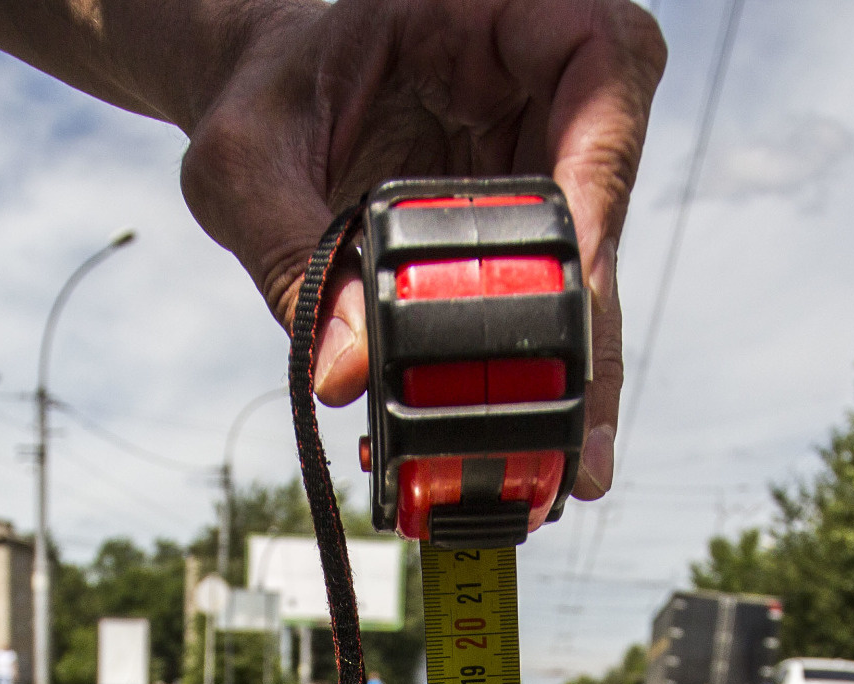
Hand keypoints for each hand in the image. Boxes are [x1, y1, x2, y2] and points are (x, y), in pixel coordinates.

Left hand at [176, 0, 665, 499]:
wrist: (259, 99)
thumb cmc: (262, 91)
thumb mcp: (247, 158)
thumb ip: (289, 252)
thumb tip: (342, 374)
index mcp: (516, 7)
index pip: (603, 76)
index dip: (598, 181)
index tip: (575, 280)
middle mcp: (558, 85)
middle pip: (606, 204)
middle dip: (590, 333)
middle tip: (579, 442)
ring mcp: (554, 163)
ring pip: (588, 275)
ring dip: (569, 376)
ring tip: (560, 467)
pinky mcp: (532, 235)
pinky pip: (546, 310)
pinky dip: (527, 383)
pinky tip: (518, 449)